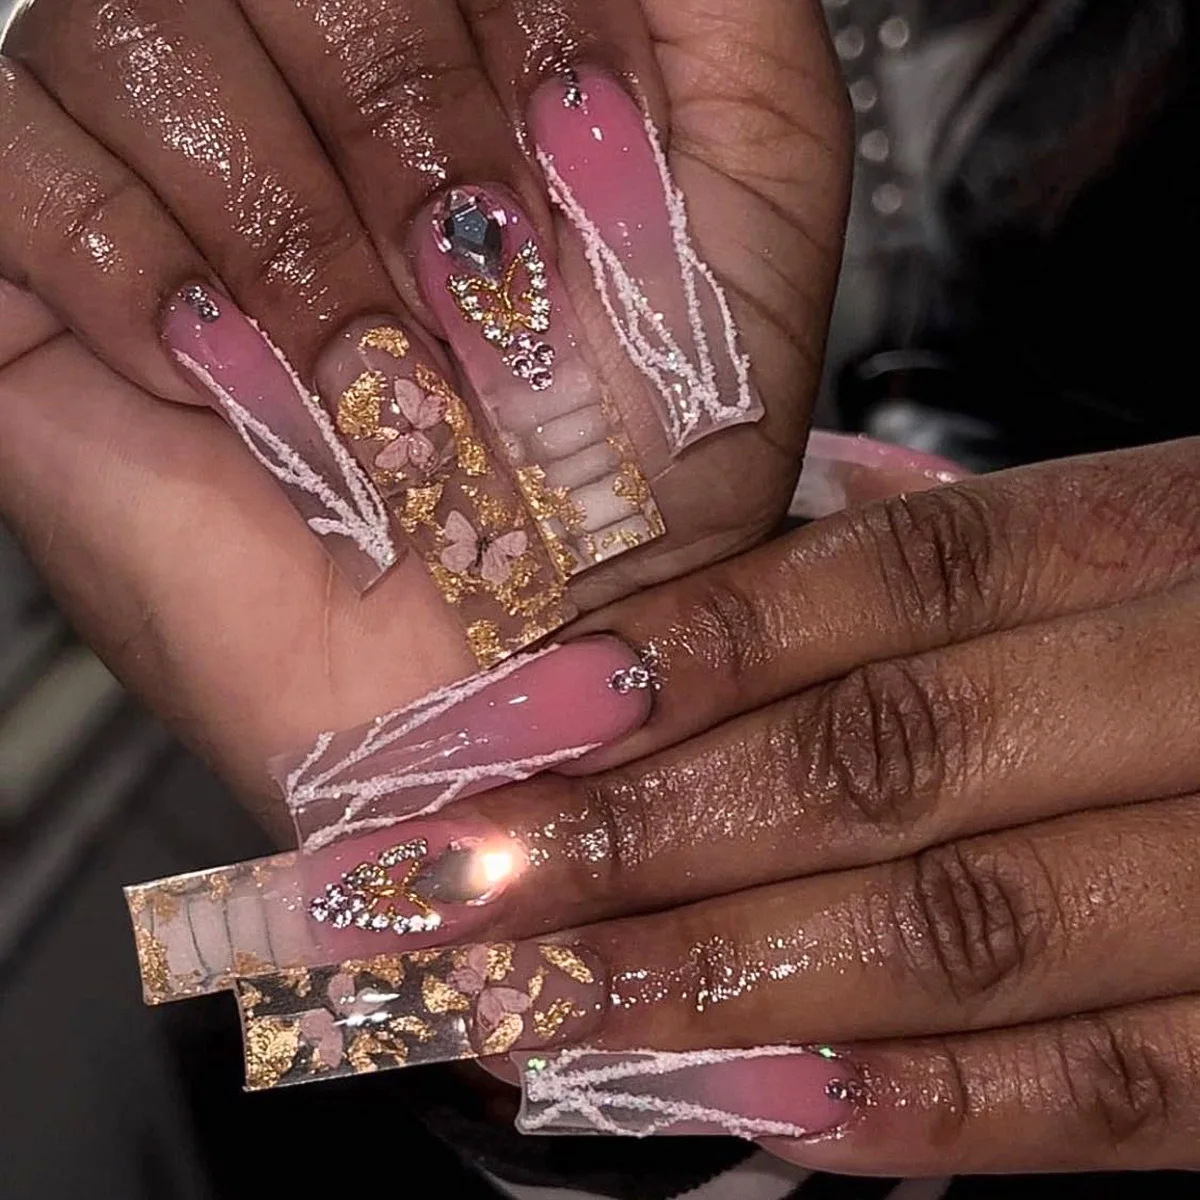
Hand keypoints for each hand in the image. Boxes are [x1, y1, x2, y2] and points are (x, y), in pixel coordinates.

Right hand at [0, 0, 848, 816]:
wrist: (522, 665)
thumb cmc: (647, 471)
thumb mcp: (753, 206)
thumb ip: (720, 12)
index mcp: (459, 42)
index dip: (514, 24)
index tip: (582, 163)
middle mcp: (305, 84)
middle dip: (405, 127)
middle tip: (477, 296)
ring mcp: (169, 166)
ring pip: (137, 25)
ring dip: (288, 234)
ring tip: (368, 377)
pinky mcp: (45, 270)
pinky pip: (16, 153)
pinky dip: (131, 266)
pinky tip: (226, 375)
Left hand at [441, 439, 1199, 1171]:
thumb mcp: (1143, 542)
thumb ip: (947, 572)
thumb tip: (706, 608)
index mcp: (1177, 532)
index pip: (895, 580)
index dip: (689, 648)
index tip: (507, 719)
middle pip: (895, 755)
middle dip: (653, 831)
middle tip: (458, 880)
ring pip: (978, 930)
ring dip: (734, 978)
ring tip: (549, 1007)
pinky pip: (1122, 1093)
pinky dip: (926, 1107)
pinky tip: (747, 1107)